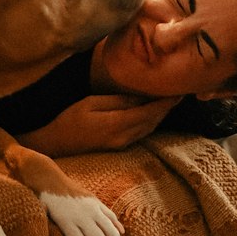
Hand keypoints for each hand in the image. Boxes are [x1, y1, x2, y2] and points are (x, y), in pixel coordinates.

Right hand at [21, 94, 179, 155]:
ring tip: (171, 99)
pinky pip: (141, 132)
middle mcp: (123, 138)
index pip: (150, 112)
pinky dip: (151, 121)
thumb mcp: (91, 103)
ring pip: (149, 128)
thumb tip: (141, 98)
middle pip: (153, 121)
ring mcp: (121, 144)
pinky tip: (153, 112)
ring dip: (161, 115)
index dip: (166, 102)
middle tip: (181, 91)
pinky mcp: (118, 146)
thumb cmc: (69, 119)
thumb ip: (118, 101)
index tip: (179, 90)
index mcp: (116, 124)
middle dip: (168, 107)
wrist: (55, 144)